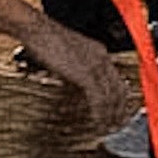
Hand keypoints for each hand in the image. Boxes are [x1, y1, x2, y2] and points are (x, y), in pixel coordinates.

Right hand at [18, 15, 137, 121]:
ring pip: (111, 97)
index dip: (120, 98)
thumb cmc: (44, 38)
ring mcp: (96, 67)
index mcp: (99, 52)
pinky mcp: (86, 74)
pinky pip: (99, 99)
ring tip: (108, 128)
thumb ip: (75, 66)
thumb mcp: (66, 53)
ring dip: (111, 115)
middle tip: (118, 124)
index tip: (118, 110)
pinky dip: (99, 113)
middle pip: (120, 90)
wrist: (37, 29)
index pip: (117, 79)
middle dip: (120, 110)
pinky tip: (97, 121)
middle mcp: (102, 59)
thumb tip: (73, 80)